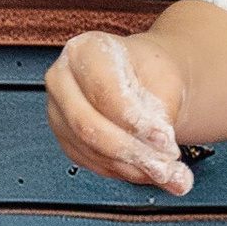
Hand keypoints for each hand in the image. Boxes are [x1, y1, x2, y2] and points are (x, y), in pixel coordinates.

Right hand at [46, 30, 189, 195]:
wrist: (142, 78)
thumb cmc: (149, 70)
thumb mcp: (166, 77)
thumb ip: (163, 109)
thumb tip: (162, 147)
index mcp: (84, 51)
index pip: (103, 91)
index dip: (135, 120)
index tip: (165, 139)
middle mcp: (62, 80)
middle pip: (89, 126)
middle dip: (132, 151)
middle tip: (166, 165)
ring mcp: (59, 112)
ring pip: (92, 151)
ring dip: (132, 167)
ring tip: (167, 173)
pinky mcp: (66, 139)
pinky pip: (93, 163)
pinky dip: (124, 171)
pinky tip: (148, 171)